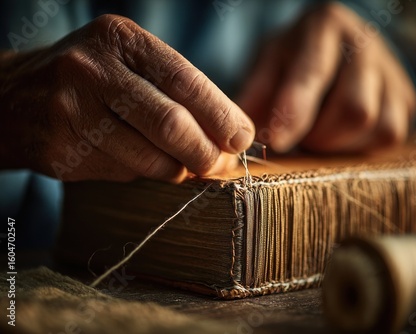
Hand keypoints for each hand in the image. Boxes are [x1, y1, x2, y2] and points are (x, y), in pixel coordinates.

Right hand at [0, 14, 253, 181]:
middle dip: (205, 152)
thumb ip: (179, 94)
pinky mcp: (60, 150)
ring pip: (151, 158)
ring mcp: (72, 110)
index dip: (222, 115)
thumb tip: (231, 138)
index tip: (242, 138)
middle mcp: (92, 69)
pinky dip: (144, 173)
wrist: (14, 98)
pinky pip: (125, 173)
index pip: (185, 81)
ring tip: (179, 164)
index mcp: (120, 40)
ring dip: (177, 169)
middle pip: (171, 123)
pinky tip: (136, 160)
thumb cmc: (91, 81)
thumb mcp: (131, 65)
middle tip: (218, 164)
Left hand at [238, 3, 415, 152]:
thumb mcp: (270, 62)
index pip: (314, 74)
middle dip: (319, 136)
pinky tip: (341, 135)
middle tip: (299, 135)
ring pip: (378, 127)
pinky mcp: (407, 100)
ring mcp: (393, 73)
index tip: (276, 141)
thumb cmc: (298, 56)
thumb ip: (256, 93)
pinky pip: (390, 136)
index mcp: (326, 26)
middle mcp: (366, 45)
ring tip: (319, 132)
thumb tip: (243, 134)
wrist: (341, 45)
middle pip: (355, 110)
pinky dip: (360, 146)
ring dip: (340, 144)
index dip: (295, 112)